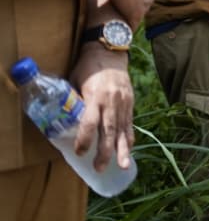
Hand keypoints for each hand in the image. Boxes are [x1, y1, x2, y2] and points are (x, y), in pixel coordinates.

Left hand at [69, 48, 133, 171]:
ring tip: (121, 166)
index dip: (85, 139)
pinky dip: (128, 138)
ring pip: (123, 130)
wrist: (110, 52)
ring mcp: (124, 102)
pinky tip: (128, 151)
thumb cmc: (88, 68)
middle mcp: (112, 101)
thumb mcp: (75, 82)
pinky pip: (130, 124)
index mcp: (96, 96)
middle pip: (109, 130)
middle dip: (105, 151)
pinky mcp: (130, 103)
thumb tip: (66, 123)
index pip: (90, 122)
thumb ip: (74, 103)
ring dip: (122, 150)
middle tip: (99, 167)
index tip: (79, 152)